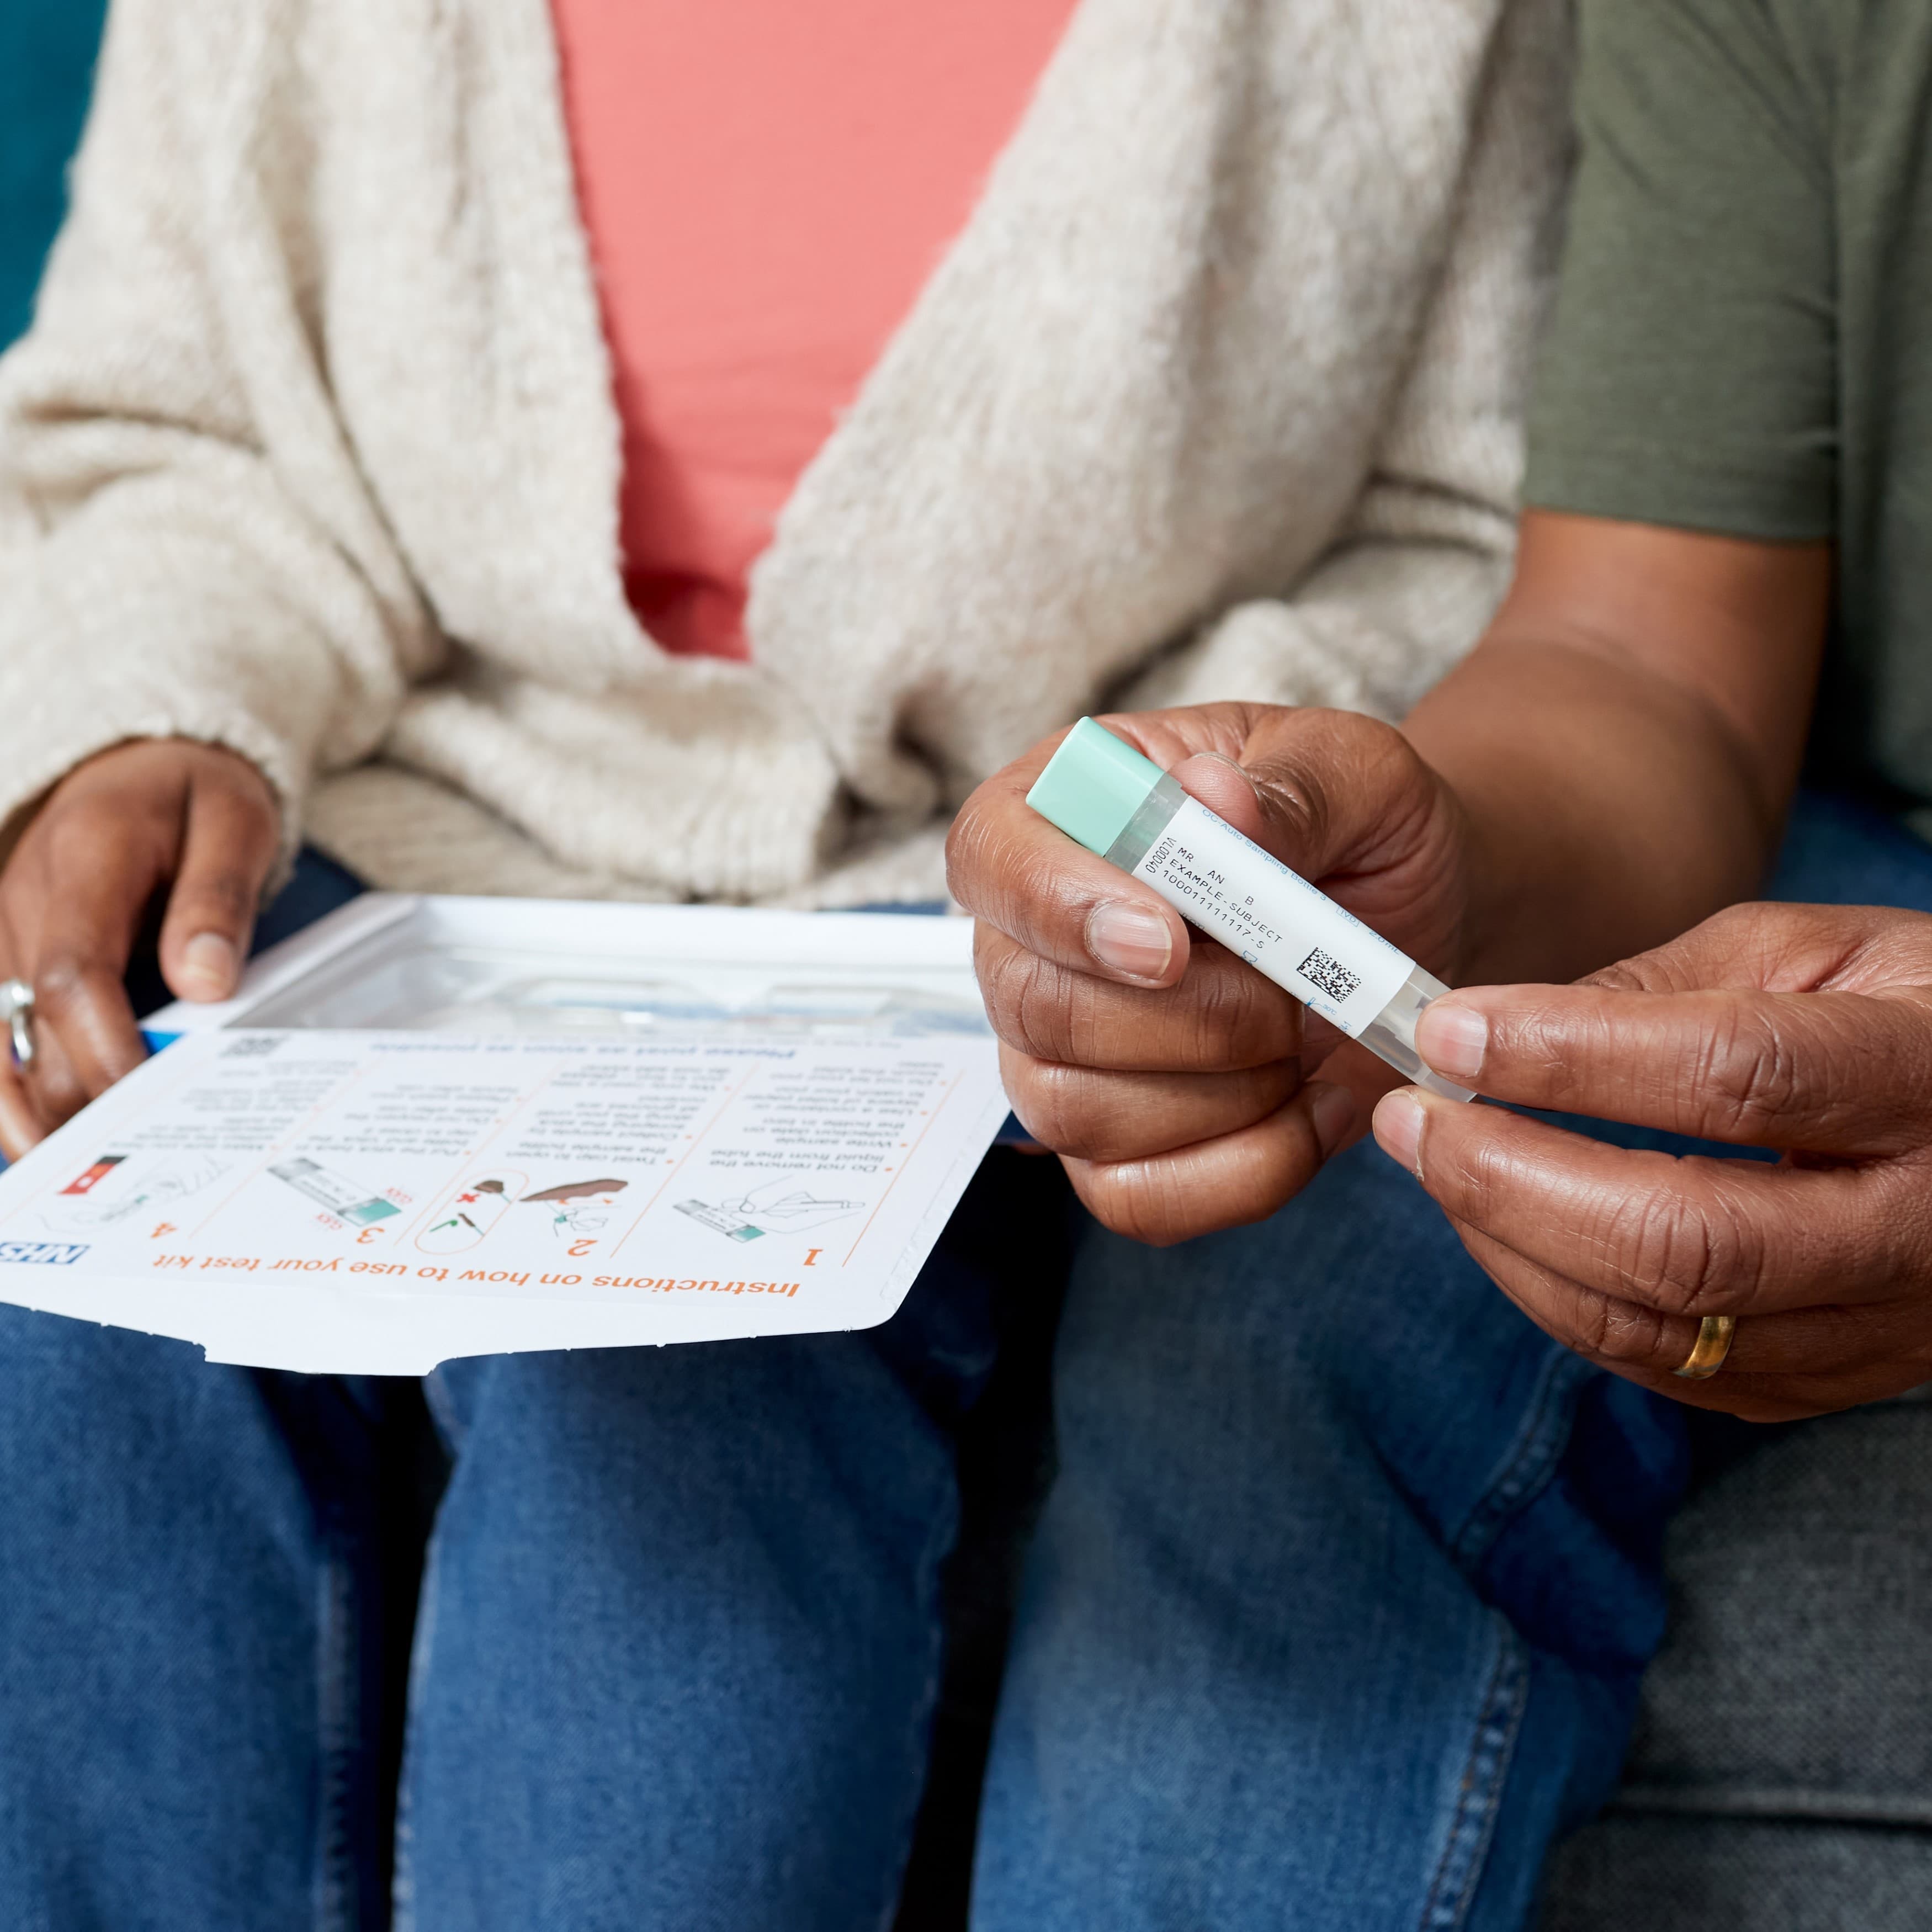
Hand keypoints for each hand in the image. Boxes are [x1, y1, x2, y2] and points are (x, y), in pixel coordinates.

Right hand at [0, 740, 278, 1157]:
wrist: (143, 763)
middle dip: (63, 1100)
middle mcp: (24, 902)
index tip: (145, 1101)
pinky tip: (44, 1137)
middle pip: (22, 1024)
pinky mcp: (3, 956)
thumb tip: (205, 982)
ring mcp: (3, 932)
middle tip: (110, 1166)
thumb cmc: (195, 796)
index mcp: (84, 861)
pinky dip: (11, 1084)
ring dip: (21, 1108)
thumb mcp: (233, 821)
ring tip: (63, 1175)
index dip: (103, 1049)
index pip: (73, 976)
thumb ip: (218, 898)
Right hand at [948, 703, 1470, 1243]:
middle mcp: (1035, 938)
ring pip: (1074, 1111)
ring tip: (1307, 1036)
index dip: (1060, 906)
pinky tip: (1310, 1108)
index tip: (1170, 940)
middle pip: (1030, 1003)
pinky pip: (1135, 1198)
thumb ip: (1292, 787)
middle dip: (1188, 1017)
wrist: (1416, 922)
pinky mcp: (1113, 1150)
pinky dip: (1245, 1169)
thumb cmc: (1361, 831)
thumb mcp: (1359, 773)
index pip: (990, 856)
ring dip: (1224, 1091)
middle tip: (1294, 992)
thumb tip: (1215, 803)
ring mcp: (1059, 1055)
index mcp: (1065, 811)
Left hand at [1374, 901, 1931, 1421]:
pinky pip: (1677, 1371)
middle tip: (1414, 1117)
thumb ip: (1666, 986)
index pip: (1733, 1074)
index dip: (1570, 1057)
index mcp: (1928, 1075)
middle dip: (1512, 1180)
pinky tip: (1507, 1231)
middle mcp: (1926, 1222)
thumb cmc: (1905, 1011)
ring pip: (1667, 1327)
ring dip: (1514, 1249)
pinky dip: (1563, 1303)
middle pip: (1689, 1239)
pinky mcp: (1842, 1379)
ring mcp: (1891, 1322)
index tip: (1450, 1032)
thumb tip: (1508, 1030)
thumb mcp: (1817, 950)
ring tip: (1437, 1165)